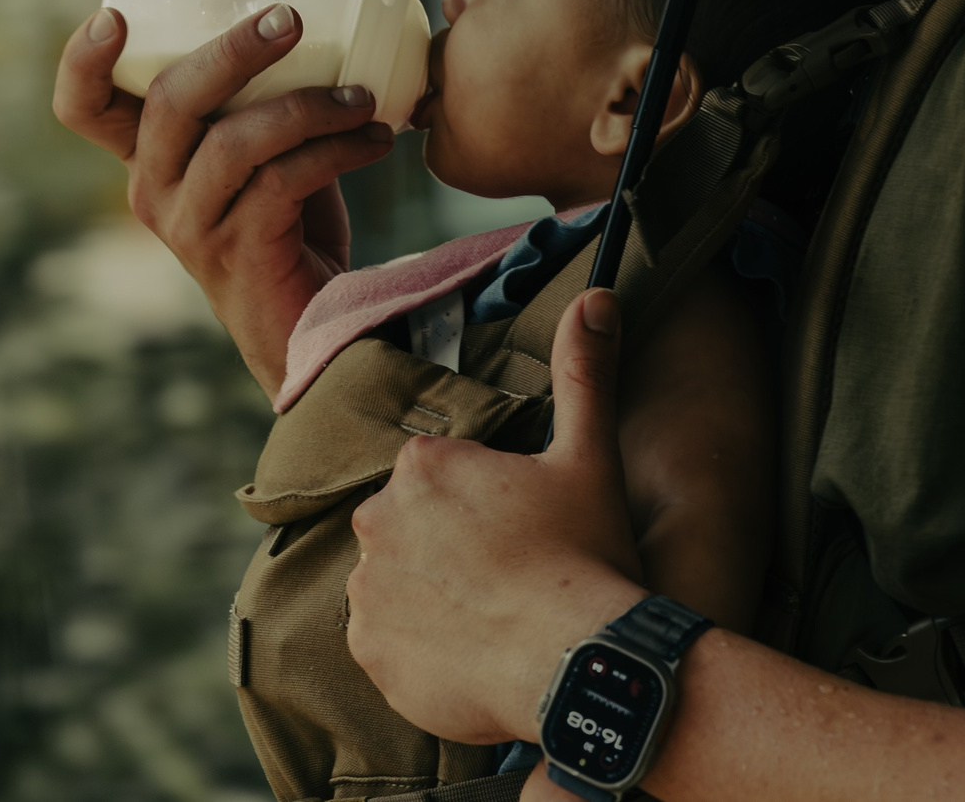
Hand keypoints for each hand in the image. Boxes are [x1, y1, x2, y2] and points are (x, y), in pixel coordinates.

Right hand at [52, 4, 395, 391]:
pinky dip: (337, 149)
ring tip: (361, 97)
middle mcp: (152, 190)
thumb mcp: (261, 154)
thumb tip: (316, 24)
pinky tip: (376, 140)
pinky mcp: (238, 251)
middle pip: (169, 102)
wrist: (312, 325)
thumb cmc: (288, 223)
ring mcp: (190, 225)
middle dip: (231, 50)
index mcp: (147, 156)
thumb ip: (263, 101)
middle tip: (290, 19)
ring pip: (234, 140)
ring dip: (308, 105)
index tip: (113, 16)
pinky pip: (284, 180)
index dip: (82, 61)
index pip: (83, 108)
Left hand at [347, 290, 645, 744]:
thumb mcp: (589, 455)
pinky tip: (471, 655)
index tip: (524, 531)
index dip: (485, 506)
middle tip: (512, 576)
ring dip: (431, 596)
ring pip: (397, 583)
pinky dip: (418, 651)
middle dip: (450, 548)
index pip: (441, 479)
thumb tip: (595, 297)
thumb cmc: (586, 555)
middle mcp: (378, 520)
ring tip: (495, 619)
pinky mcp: (370, 654)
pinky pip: (387, 644)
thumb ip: (584, 372)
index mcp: (424, 466)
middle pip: (411, 528)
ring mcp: (369, 591)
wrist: (580, 667)